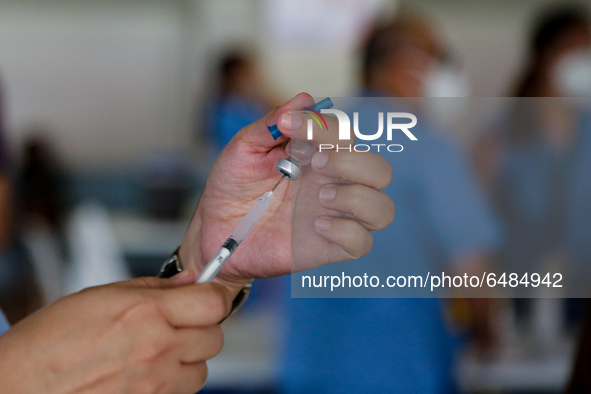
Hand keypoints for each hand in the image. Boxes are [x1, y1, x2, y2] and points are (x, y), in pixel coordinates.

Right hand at [0, 271, 230, 393]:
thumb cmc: (49, 341)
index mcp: (146, 314)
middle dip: (201, 329)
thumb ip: (152, 288)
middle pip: (215, 338)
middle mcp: (157, 350)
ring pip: (201, 371)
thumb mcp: (99, 296)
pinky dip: (171, 384)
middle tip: (178, 325)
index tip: (207, 296)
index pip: (213, 303)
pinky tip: (144, 374)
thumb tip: (188, 281)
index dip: (213, 297)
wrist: (18, 388)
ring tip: (156, 353)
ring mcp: (155, 385)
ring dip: (187, 361)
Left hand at [181, 93, 394, 291]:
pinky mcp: (328, 247)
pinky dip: (346, 231)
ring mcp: (335, 217)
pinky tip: (315, 226)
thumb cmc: (232, 187)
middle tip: (315, 164)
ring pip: (383, 210)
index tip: (287, 125)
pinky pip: (362, 242)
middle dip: (353, 163)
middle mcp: (334, 185)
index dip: (323, 126)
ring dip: (357, 198)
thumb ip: (272, 124)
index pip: (346, 135)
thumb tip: (304, 99)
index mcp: (318, 157)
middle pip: (380, 171)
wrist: (214, 229)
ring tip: (319, 196)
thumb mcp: (245, 149)